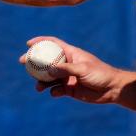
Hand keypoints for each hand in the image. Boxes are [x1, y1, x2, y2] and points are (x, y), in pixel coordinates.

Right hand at [21, 36, 135, 109]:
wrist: (112, 89)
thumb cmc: (100, 74)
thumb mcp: (83, 69)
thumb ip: (66, 69)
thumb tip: (48, 71)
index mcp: (71, 54)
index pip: (54, 44)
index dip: (41, 41)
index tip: (28, 44)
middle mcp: (68, 64)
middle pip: (47, 61)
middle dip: (34, 63)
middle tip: (23, 64)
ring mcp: (68, 77)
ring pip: (49, 77)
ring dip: (41, 81)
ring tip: (39, 87)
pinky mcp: (70, 89)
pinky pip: (56, 90)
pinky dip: (53, 92)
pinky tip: (56, 93)